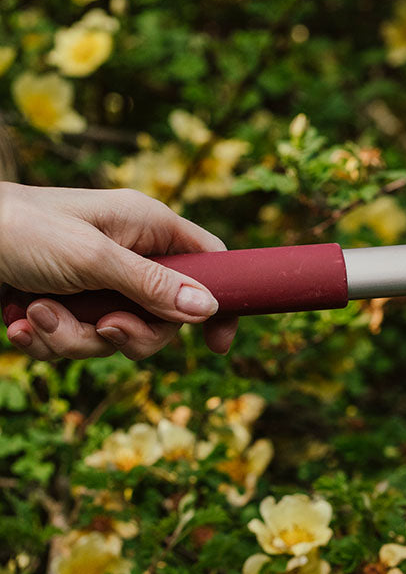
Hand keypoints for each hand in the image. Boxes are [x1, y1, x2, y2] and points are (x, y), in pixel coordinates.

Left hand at [0, 182, 235, 360]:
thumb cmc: (15, 229)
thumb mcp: (91, 258)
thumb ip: (151, 285)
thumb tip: (207, 308)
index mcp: (145, 227)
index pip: (208, 263)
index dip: (219, 303)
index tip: (217, 346)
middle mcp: (127, 256)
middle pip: (163, 319)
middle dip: (126, 334)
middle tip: (102, 327)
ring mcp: (95, 284)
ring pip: (114, 338)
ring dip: (73, 337)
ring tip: (35, 314)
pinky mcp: (64, 306)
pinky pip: (76, 342)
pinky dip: (46, 341)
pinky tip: (17, 321)